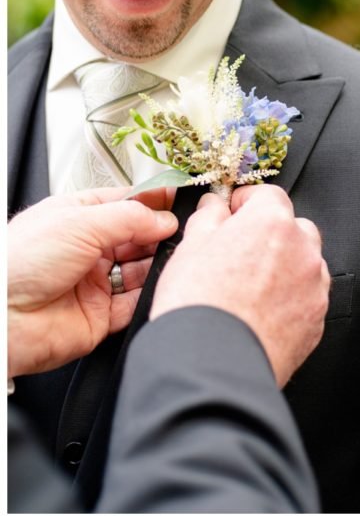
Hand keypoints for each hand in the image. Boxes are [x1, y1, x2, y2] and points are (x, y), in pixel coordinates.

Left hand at [7, 187, 177, 378]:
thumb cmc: (16, 264)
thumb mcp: (79, 222)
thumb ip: (130, 217)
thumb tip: (165, 218)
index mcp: (77, 219)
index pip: (126, 204)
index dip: (154, 201)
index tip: (181, 199)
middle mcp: (88, 251)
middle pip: (140, 237)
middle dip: (163, 233)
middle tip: (185, 230)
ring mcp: (95, 283)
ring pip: (143, 270)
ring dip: (161, 263)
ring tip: (177, 256)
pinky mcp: (101, 316)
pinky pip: (137, 304)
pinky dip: (152, 295)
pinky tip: (161, 284)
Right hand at [151, 185, 329, 386]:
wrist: (214, 364)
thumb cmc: (199, 305)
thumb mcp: (191, 248)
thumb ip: (209, 217)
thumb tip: (215, 206)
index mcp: (272, 223)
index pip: (268, 195)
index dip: (247, 202)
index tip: (233, 213)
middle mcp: (302, 249)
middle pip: (293, 227)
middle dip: (270, 234)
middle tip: (239, 253)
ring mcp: (315, 285)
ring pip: (305, 263)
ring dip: (285, 267)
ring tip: (249, 288)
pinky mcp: (317, 318)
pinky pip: (308, 297)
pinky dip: (291, 298)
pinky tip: (262, 312)